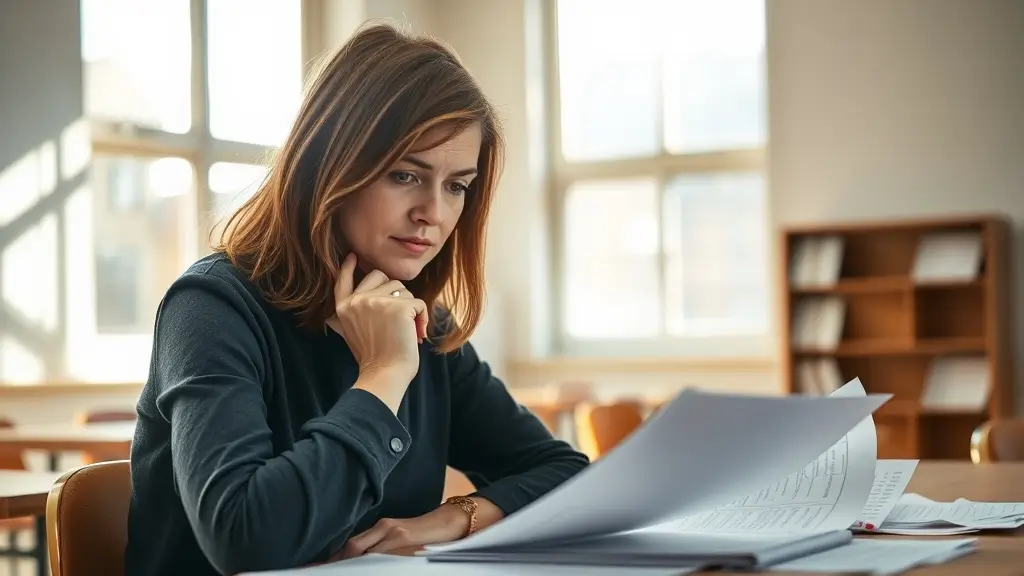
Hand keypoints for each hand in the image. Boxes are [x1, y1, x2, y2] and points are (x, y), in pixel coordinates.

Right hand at [333, 253, 428, 400]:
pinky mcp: (398, 306)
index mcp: (344, 308)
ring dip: (410, 307)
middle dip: (394, 291)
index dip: (348, 268)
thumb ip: (351, 316)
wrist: (385, 374)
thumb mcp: (351, 334)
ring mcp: (376, 301)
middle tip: (398, 316)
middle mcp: (357, 300)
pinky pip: (419, 302)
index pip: (343, 281)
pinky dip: (422, 318)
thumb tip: (348, 306)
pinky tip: (417, 334)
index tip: (352, 256)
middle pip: (380, 276)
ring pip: (402, 289)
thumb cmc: (374, 359)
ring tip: (406, 330)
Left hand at [336, 505, 467, 558]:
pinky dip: (369, 563)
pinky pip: (380, 554)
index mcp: (381, 528)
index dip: (336, 557)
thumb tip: (360, 560)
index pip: (352, 544)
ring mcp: (393, 533)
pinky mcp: (403, 538)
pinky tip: (365, 568)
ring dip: (350, 563)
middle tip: (324, 570)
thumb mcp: (400, 539)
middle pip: (352, 546)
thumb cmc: (425, 535)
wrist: (450, 522)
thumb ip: (381, 547)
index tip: (322, 567)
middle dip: (338, 561)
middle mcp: (384, 527)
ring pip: (362, 550)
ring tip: (340, 570)